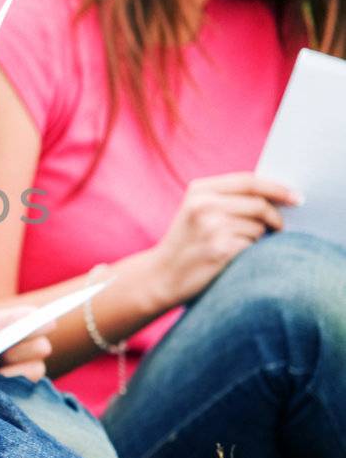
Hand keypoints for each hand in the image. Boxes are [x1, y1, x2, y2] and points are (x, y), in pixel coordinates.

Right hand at [148, 171, 300, 308]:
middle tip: (279, 228)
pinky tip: (236, 259)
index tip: (296, 196)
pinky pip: (253, 247)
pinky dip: (252, 253)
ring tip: (240, 246)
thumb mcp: (197, 211)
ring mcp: (211, 228)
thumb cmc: (187, 243)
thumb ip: (228, 198)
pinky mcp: (220, 250)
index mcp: (199, 190)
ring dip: (259, 239)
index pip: (249, 181)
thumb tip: (277, 196)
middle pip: (259, 205)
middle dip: (275, 218)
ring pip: (259, 228)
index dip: (277, 188)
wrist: (161, 276)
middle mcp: (204, 205)